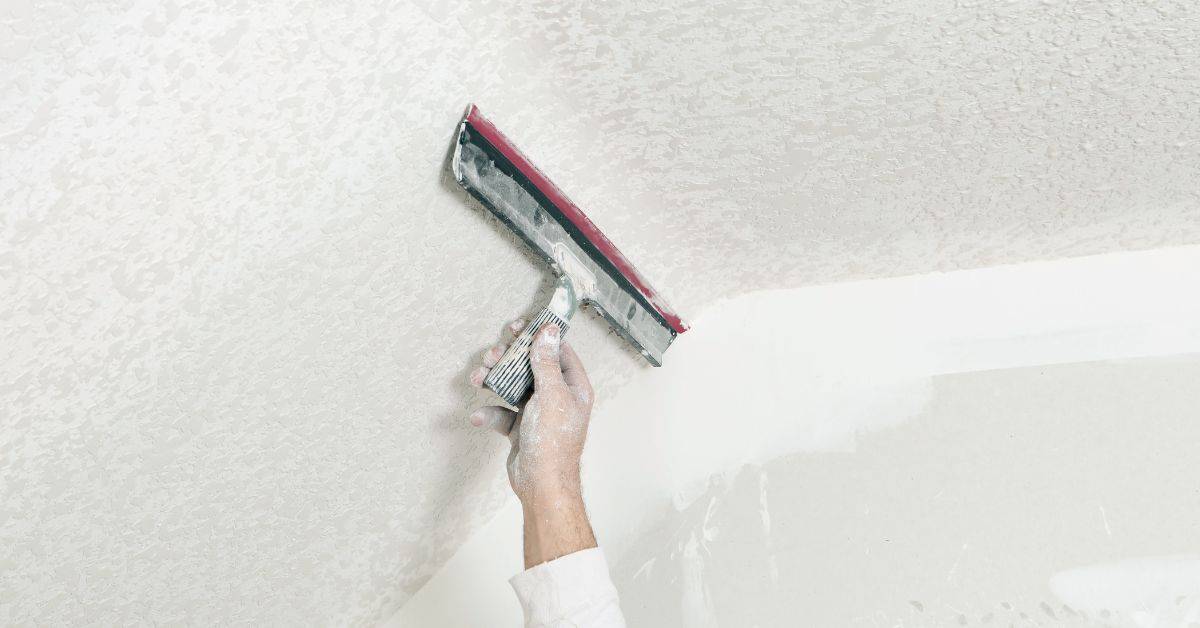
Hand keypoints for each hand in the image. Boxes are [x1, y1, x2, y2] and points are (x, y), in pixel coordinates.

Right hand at [469, 320, 594, 503]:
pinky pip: (503, 413)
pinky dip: (491, 412)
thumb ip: (547, 362)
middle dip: (509, 358)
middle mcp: (557, 396)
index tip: (518, 326)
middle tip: (492, 353)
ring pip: (513, 387)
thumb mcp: (551, 395)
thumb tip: (548, 331)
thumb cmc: (553, 442)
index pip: (557, 350)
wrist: (541, 484)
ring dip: (494, 381)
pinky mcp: (521, 428)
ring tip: (478, 377)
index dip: (538, 335)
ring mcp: (538, 412)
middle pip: (531, 366)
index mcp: (573, 387)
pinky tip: (479, 416)